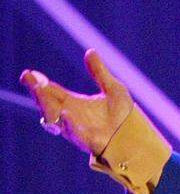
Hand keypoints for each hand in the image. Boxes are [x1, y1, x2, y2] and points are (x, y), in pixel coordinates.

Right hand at [18, 48, 132, 156]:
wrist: (137, 137)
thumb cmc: (124, 116)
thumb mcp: (113, 89)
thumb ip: (100, 72)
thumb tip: (90, 52)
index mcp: (73, 103)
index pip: (51, 92)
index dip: (38, 83)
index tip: (28, 73)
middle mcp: (71, 117)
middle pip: (47, 104)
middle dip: (37, 92)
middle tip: (29, 79)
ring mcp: (77, 130)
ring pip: (55, 119)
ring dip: (46, 105)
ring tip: (39, 90)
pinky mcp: (88, 141)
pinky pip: (75, 134)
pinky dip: (70, 124)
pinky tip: (66, 113)